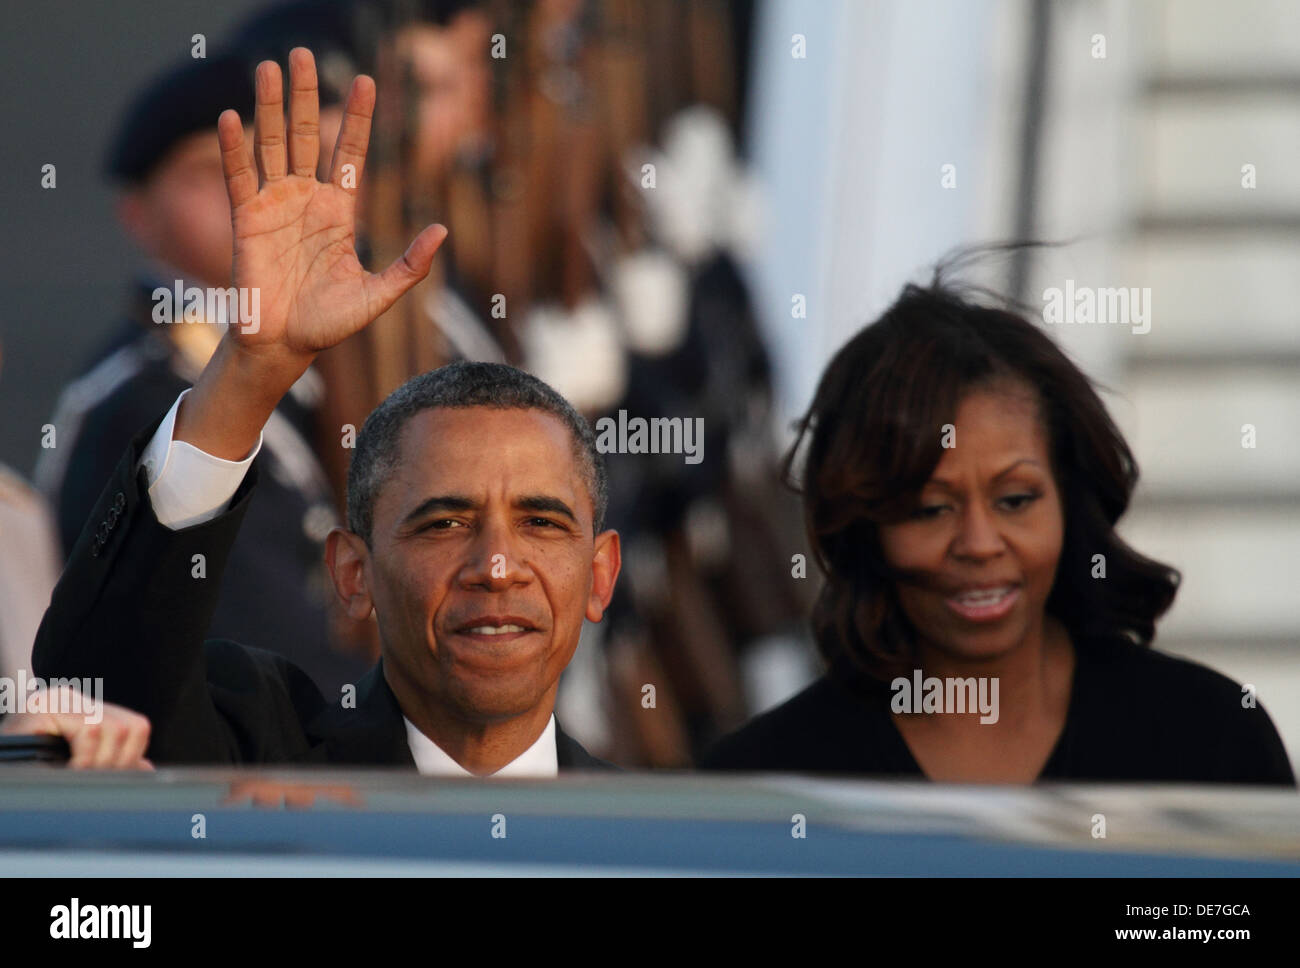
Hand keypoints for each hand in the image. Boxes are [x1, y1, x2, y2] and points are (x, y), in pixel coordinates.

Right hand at [1, 688, 153, 769]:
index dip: (131, 757)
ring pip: (114, 728)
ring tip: (77, 773)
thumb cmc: (27, 764)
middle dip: (116, 763)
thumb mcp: (74, 761)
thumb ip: (108, 760)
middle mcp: (77, 699)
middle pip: (131, 728)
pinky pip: (89, 729)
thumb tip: (146, 769)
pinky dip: (84, 757)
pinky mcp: (46, 707)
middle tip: (91, 779)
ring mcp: (61, 700)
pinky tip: (67, 768)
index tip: (110, 777)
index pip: (136, 727)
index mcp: (88, 710)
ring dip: (98, 762)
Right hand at [176, 47, 446, 459]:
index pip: (349, 153)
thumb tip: (442, 231)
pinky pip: (238, 178)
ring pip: (271, 146)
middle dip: (304, 95)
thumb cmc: (329, 324)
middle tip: (301, 53)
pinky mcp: (246, 222)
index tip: (367, 80)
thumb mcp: (379, 295)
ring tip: (268, 67)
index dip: (356, 118)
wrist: (285, 347)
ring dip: (268, 107)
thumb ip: (410, 266)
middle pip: (305, 136)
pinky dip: (234, 149)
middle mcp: (305, 201)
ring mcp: (274, 207)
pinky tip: (232, 117)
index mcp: (339, 213)